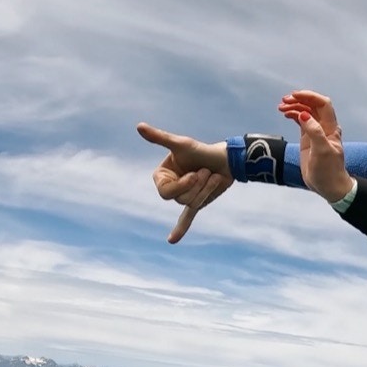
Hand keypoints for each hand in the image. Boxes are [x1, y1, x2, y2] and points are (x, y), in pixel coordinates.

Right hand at [135, 122, 232, 243]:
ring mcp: (184, 195)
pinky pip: (186, 217)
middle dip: (196, 187)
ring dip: (205, 190)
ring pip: (190, 204)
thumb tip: (139, 126)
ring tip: (211, 176)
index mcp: (161, 175)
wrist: (227, 160)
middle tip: (205, 172)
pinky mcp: (197, 202)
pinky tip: (172, 240)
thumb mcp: (181, 145)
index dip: (182, 185)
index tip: (195, 173)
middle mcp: (171, 186)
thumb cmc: (202, 150)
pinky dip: (180, 229)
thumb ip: (160, 138)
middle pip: (179, 199)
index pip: (165, 192)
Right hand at [277, 91, 354, 202]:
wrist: (329, 186)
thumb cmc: (328, 170)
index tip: (294, 95)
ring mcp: (316, 132)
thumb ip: (314, 132)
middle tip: (283, 101)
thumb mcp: (322, 151)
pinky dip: (294, 115)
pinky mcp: (308, 139)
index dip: (310, 97)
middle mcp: (324, 127)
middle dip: (299, 100)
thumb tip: (304, 114)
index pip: (323, 104)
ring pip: (306, 112)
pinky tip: (285, 114)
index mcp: (330, 128)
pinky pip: (301, 121)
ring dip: (295, 107)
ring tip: (281, 107)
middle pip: (313, 106)